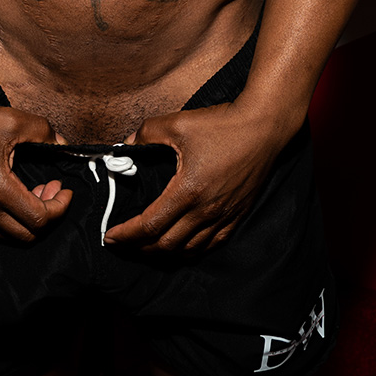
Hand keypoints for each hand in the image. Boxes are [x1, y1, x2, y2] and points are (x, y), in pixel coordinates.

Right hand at [0, 98, 72, 243]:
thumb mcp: (13, 121)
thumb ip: (44, 133)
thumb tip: (62, 143)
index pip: (40, 218)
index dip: (60, 207)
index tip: (64, 190)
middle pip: (25, 235)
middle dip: (46, 216)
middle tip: (51, 190)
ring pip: (5, 234)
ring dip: (25, 218)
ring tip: (32, 190)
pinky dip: (5, 217)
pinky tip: (9, 191)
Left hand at [103, 104, 288, 253]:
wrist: (264, 127)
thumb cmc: (223, 124)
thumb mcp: (177, 123)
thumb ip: (146, 133)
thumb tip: (126, 145)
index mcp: (187, 191)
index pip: (149, 225)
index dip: (126, 234)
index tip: (110, 236)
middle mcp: (206, 210)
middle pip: (166, 245)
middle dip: (140, 248)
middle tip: (124, 242)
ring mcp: (224, 215)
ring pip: (189, 249)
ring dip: (165, 252)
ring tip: (149, 246)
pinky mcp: (238, 214)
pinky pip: (213, 243)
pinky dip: (192, 249)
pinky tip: (183, 244)